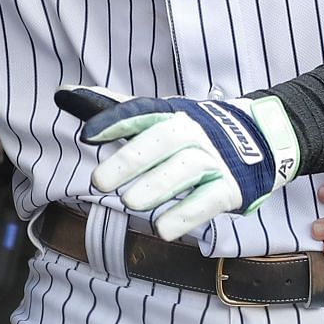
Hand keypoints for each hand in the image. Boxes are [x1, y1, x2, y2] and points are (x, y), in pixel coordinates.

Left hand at [55, 86, 300, 241]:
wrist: (261, 138)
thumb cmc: (192, 129)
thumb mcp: (157, 114)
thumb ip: (111, 109)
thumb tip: (62, 94)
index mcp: (170, 113)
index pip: (141, 112)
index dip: (115, 121)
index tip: (88, 135)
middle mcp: (192, 132)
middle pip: (162, 141)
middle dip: (131, 160)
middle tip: (99, 181)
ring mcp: (213, 159)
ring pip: (184, 170)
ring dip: (157, 187)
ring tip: (130, 203)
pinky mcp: (230, 187)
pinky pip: (208, 200)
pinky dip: (186, 215)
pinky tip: (163, 230)